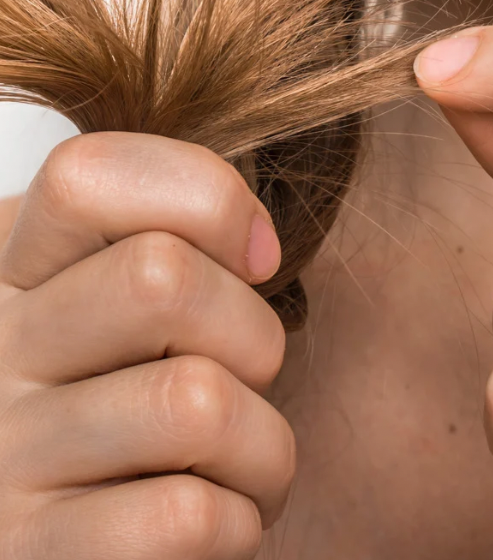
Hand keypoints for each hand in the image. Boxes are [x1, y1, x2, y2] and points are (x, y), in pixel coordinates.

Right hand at [0, 132, 292, 558]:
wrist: (80, 541)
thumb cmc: (131, 402)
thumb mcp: (132, 301)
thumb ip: (174, 239)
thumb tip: (255, 242)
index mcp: (14, 270)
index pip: (88, 175)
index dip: (207, 199)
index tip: (256, 257)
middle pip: (161, 279)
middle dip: (254, 332)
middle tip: (249, 375)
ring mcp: (3, 459)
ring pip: (195, 405)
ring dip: (263, 445)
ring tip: (243, 460)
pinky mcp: (34, 556)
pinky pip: (187, 519)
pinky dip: (239, 519)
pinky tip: (219, 518)